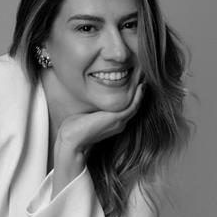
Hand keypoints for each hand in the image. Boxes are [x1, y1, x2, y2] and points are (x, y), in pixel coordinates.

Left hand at [51, 83, 143, 197]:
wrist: (72, 140)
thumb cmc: (74, 128)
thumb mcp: (87, 113)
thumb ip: (94, 106)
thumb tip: (90, 94)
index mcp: (113, 122)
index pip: (127, 107)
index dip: (132, 94)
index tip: (133, 81)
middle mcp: (120, 123)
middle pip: (134, 105)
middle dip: (139, 91)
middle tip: (142, 76)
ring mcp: (120, 122)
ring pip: (136, 105)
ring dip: (141, 91)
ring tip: (144, 77)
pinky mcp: (117, 118)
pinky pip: (133, 106)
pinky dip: (138, 96)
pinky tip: (140, 85)